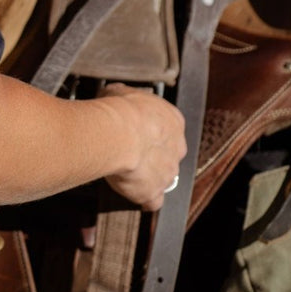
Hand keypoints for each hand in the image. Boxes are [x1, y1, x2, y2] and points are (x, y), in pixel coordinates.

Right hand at [99, 83, 187, 211]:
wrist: (118, 134)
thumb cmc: (120, 111)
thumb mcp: (119, 91)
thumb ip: (123, 96)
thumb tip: (114, 93)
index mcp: (173, 120)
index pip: (167, 128)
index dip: (151, 131)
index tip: (136, 131)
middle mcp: (176, 147)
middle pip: (167, 154)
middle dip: (151, 155)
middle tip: (129, 151)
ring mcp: (168, 172)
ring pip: (162, 177)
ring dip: (147, 176)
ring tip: (126, 171)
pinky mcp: (154, 192)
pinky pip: (153, 200)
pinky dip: (145, 198)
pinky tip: (133, 193)